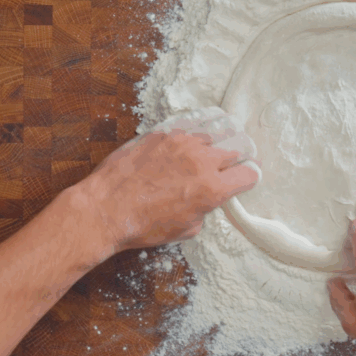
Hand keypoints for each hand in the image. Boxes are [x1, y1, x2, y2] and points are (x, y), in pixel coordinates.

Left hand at [72, 111, 259, 256]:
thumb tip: (206, 198)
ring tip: (213, 146)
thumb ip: (204, 208)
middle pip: (236, 149)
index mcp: (213, 189)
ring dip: (216, 142)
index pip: (250, 174)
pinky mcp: (162, 134)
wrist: (106, 209)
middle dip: (237, 157)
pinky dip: (194, 133)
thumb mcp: (186, 229)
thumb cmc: (142, 225)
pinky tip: (192, 137)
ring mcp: (182, 142)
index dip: (250, 177)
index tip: (245, 178)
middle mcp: (202, 161)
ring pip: (213, 133)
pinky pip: (189, 126)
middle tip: (232, 162)